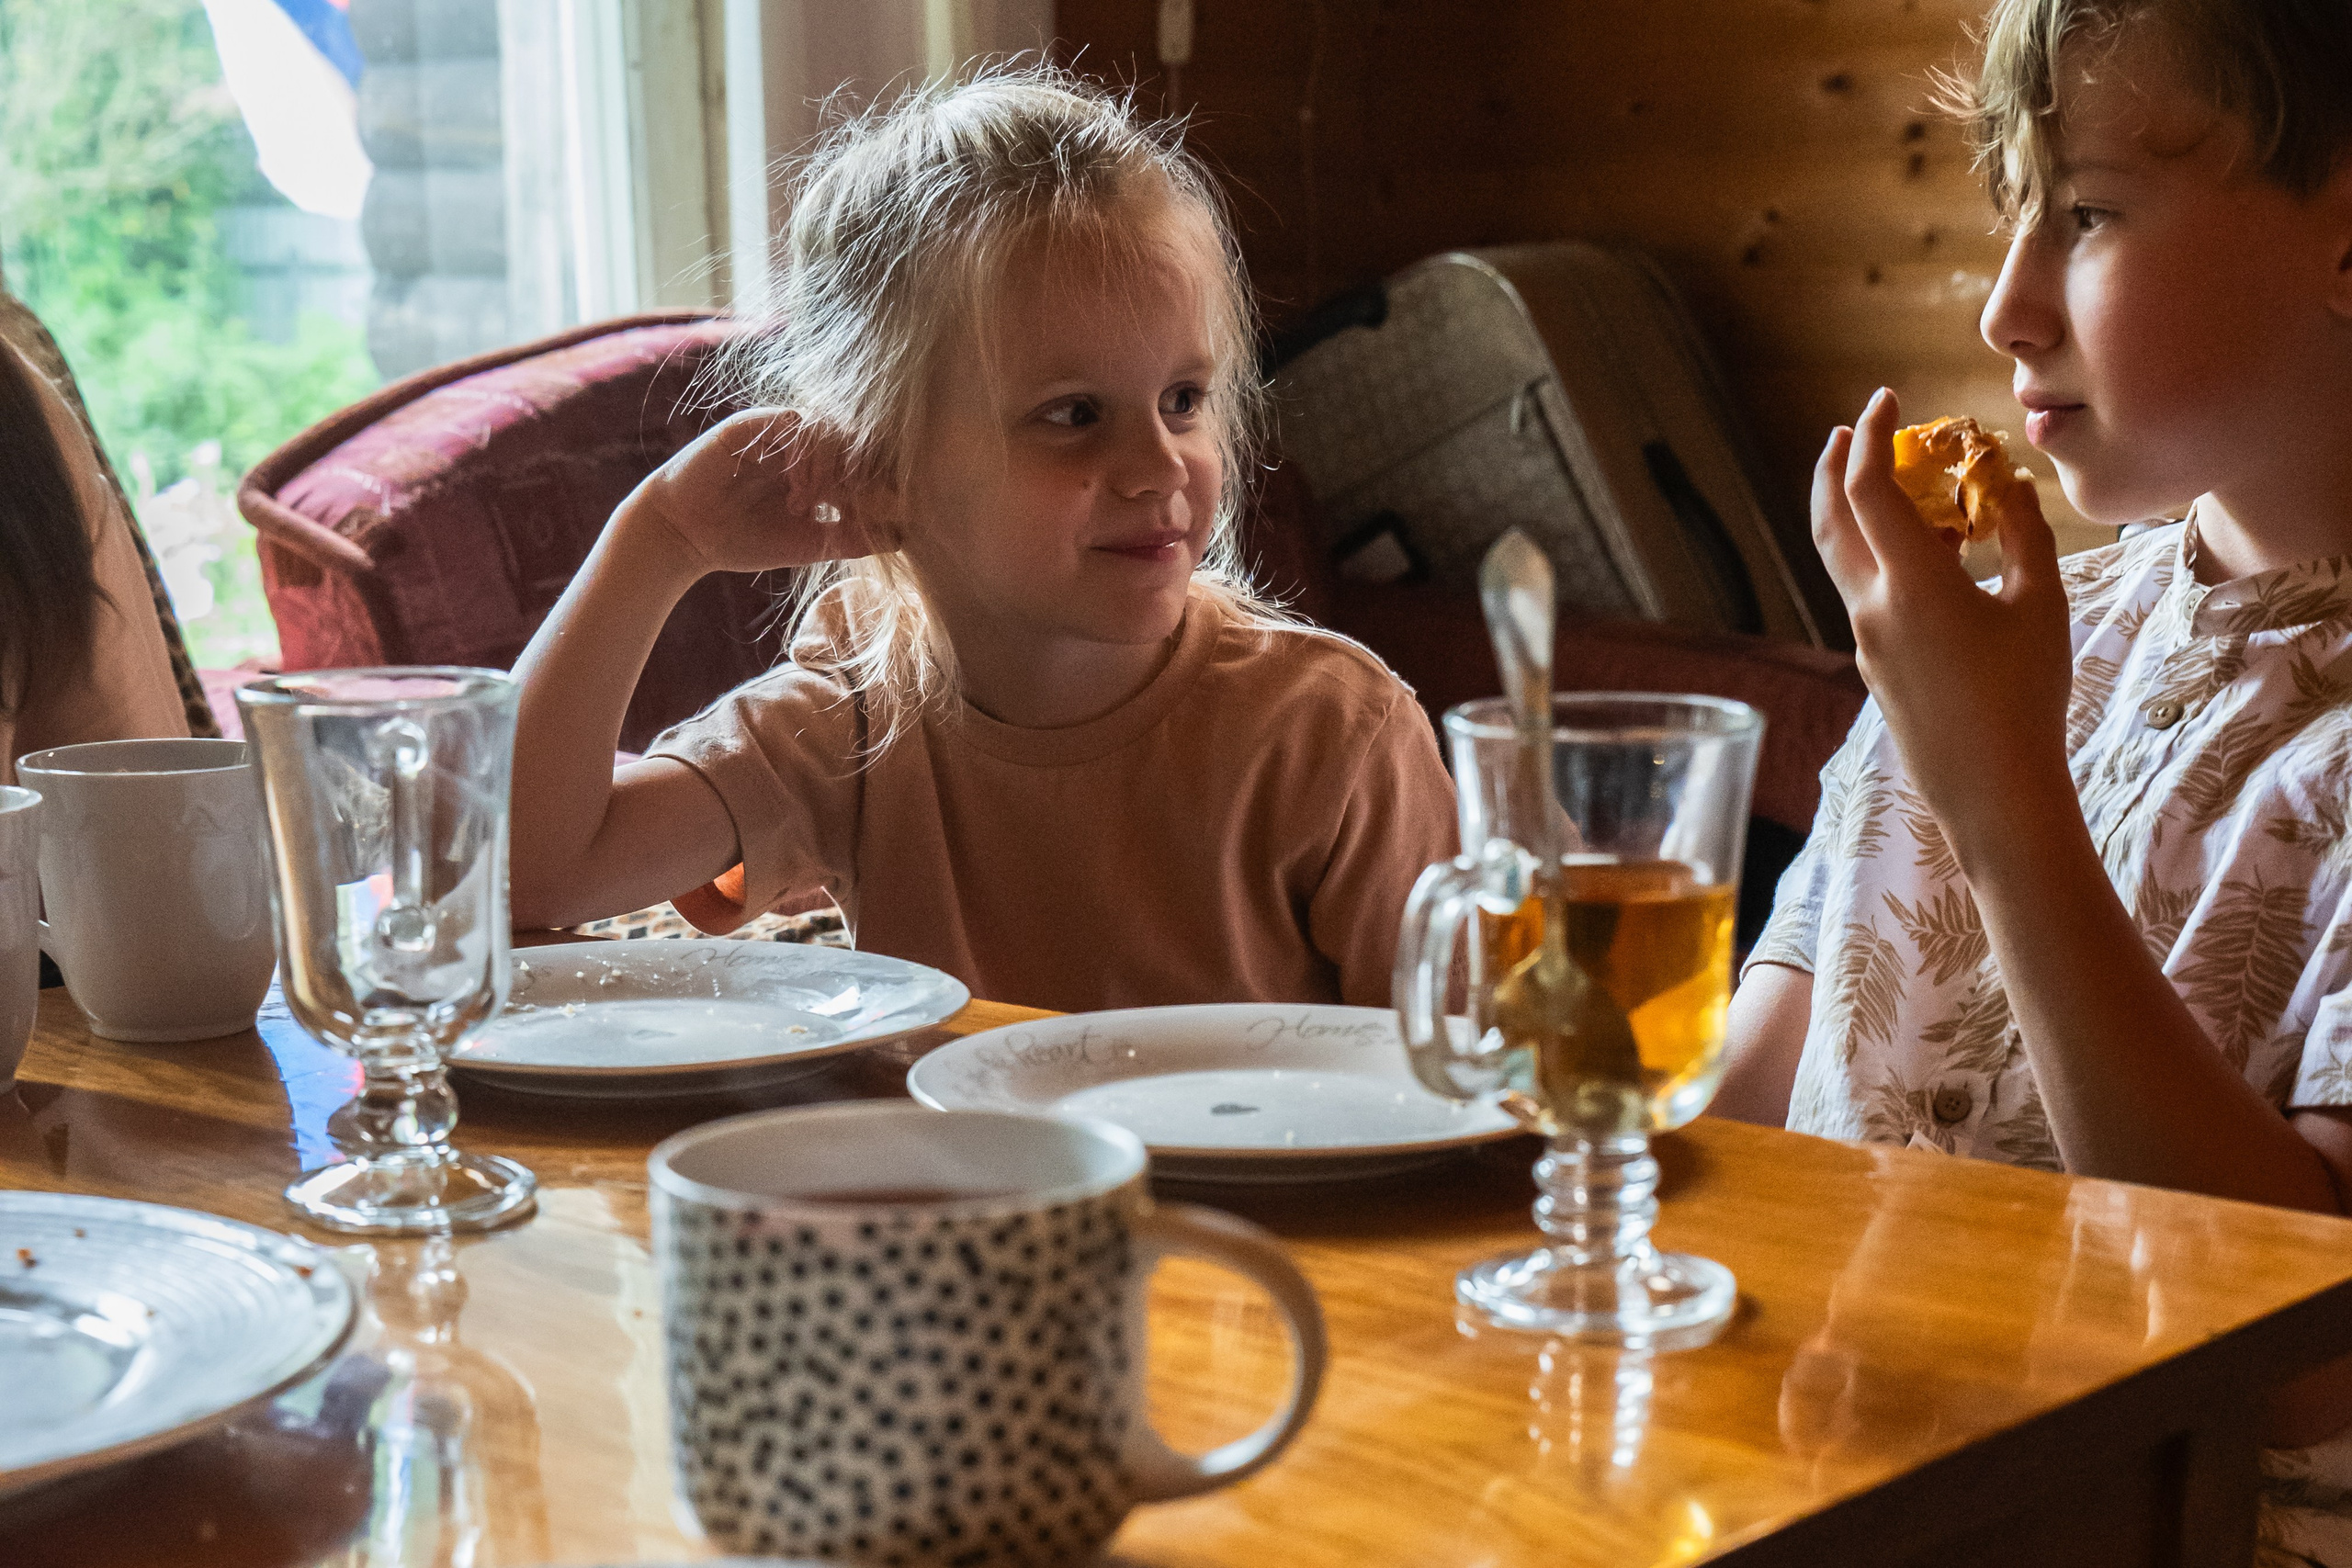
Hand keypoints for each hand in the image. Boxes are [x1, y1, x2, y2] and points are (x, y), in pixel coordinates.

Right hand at [619, 408, 900, 577]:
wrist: (686, 536)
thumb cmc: (745, 540)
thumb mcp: (810, 544)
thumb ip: (853, 538)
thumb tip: (905, 538)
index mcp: (821, 470)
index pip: (865, 464)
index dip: (883, 484)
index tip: (895, 512)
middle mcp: (804, 446)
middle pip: (854, 442)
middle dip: (866, 474)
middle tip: (868, 505)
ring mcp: (780, 432)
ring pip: (829, 430)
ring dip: (832, 467)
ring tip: (814, 504)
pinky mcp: (753, 424)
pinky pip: (792, 423)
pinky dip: (803, 455)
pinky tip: (798, 490)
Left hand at [1811, 388, 2072, 848]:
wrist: (1992, 789)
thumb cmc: (2027, 697)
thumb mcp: (2041, 605)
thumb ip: (2023, 535)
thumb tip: (2008, 486)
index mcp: (1910, 584)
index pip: (1870, 488)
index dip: (1873, 436)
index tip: (1886, 401)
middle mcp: (1872, 607)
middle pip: (1829, 521)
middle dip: (1833, 467)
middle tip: (1847, 431)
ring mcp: (1866, 640)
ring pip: (1838, 559)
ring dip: (1847, 511)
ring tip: (1876, 481)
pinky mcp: (1875, 665)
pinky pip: (1861, 592)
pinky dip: (1872, 554)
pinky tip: (1910, 551)